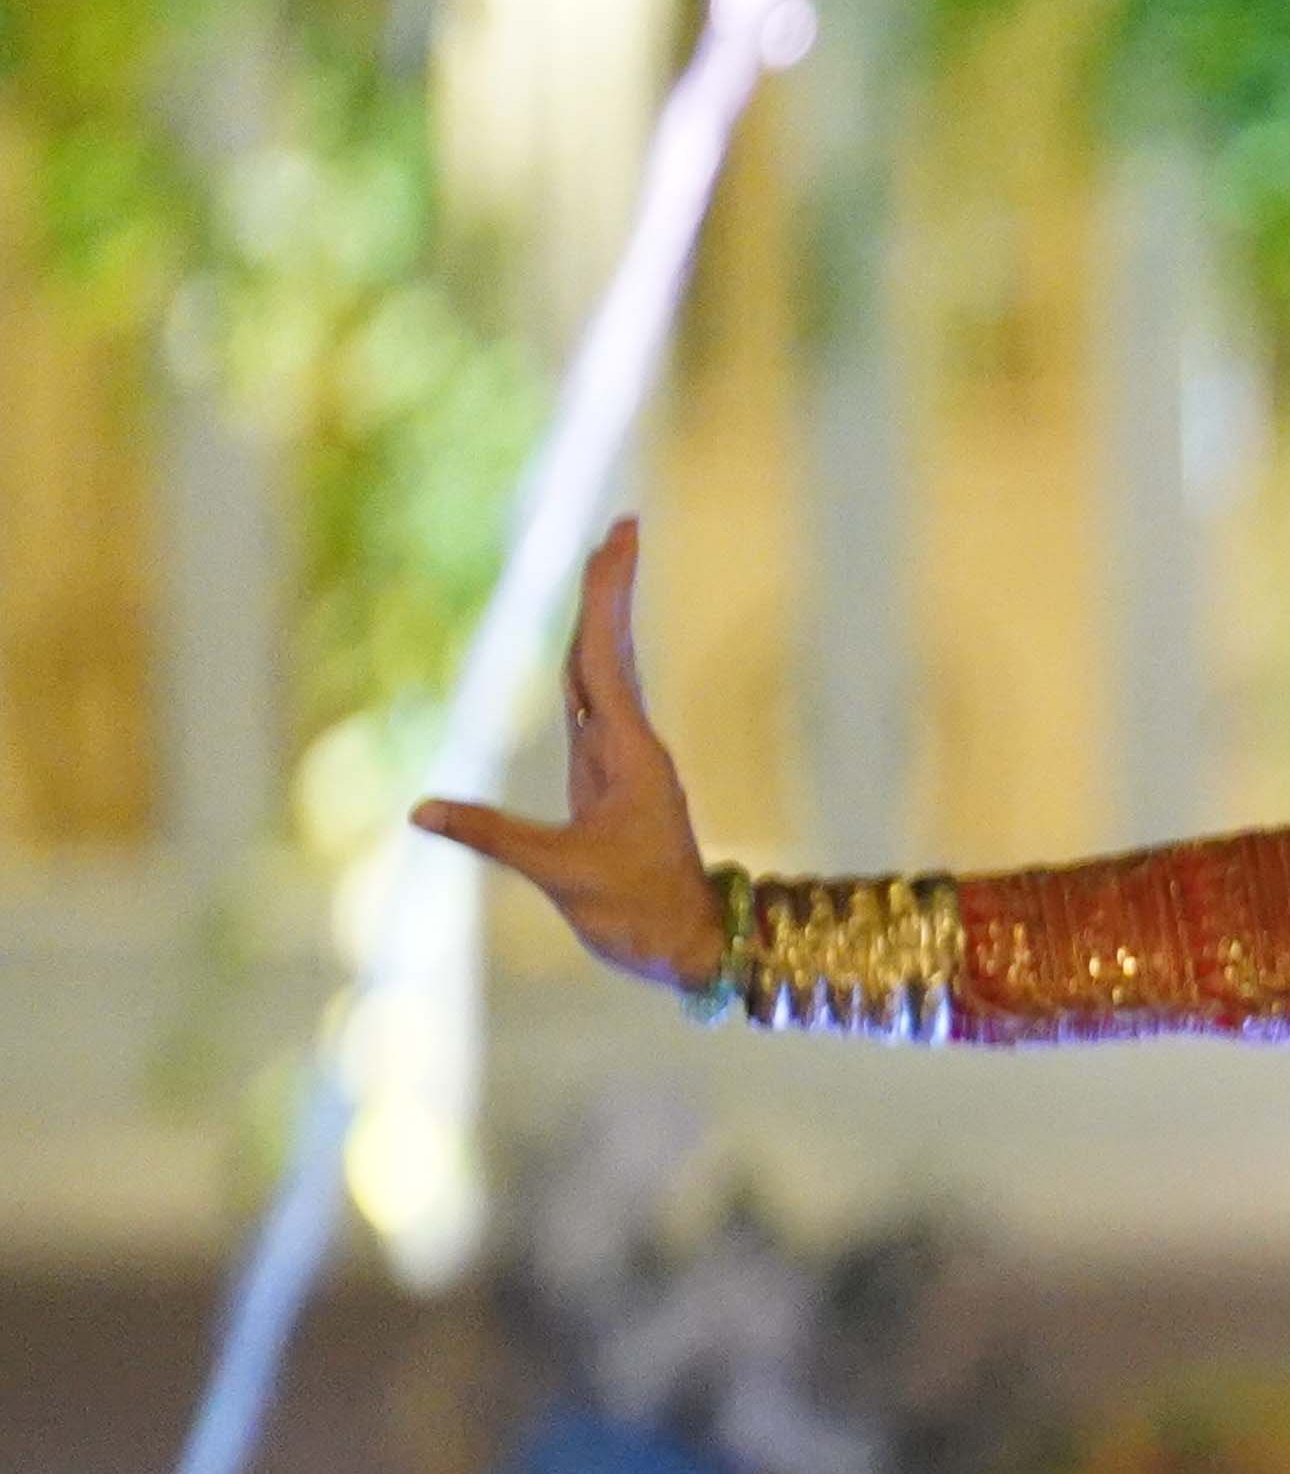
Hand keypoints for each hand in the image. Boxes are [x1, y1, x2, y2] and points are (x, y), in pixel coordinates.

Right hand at [409, 519, 723, 988]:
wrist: (685, 945)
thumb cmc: (635, 912)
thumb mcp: (561, 873)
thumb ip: (493, 837)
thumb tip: (421, 811)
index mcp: (624, 753)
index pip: (605, 656)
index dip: (606, 596)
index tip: (619, 540)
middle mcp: (628, 745)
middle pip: (610, 649)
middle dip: (611, 588)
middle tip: (621, 528)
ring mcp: (621, 759)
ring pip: (606, 673)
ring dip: (603, 618)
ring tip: (607, 565)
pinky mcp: (610, 778)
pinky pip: (597, 705)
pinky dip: (590, 664)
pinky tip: (588, 645)